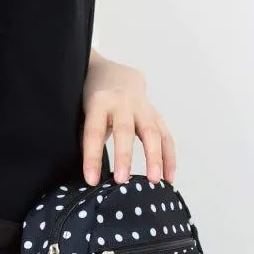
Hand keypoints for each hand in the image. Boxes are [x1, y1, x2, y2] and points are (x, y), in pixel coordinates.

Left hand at [81, 54, 176, 186]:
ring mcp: (142, 107)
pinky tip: (168, 177)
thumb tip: (90, 175)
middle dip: (123, 156)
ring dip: (154, 158)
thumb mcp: (84, 111)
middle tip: (121, 180)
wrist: (112, 73)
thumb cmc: (94, 99)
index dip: (92, 156)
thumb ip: (88, 136)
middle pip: (124, 130)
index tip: (91, 180)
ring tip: (154, 181)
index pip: (94, 131)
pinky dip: (169, 157)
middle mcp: (122, 102)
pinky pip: (165, 136)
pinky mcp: (155, 114)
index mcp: (99, 101)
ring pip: (151, 132)